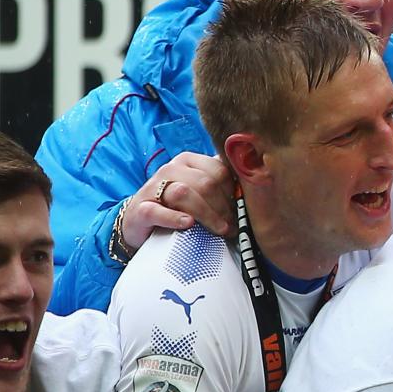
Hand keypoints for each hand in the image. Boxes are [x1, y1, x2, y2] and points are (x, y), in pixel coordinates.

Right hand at [113, 152, 234, 256]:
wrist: (142, 223)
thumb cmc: (179, 207)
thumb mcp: (201, 193)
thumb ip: (221, 187)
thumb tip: (252, 192)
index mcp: (189, 161)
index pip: (219, 170)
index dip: (233, 192)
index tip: (241, 210)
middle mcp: (170, 169)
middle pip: (205, 183)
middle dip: (224, 207)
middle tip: (233, 226)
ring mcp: (153, 188)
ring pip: (184, 193)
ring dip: (207, 214)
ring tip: (220, 230)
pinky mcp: (140, 208)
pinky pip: (157, 211)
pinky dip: (174, 218)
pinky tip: (188, 224)